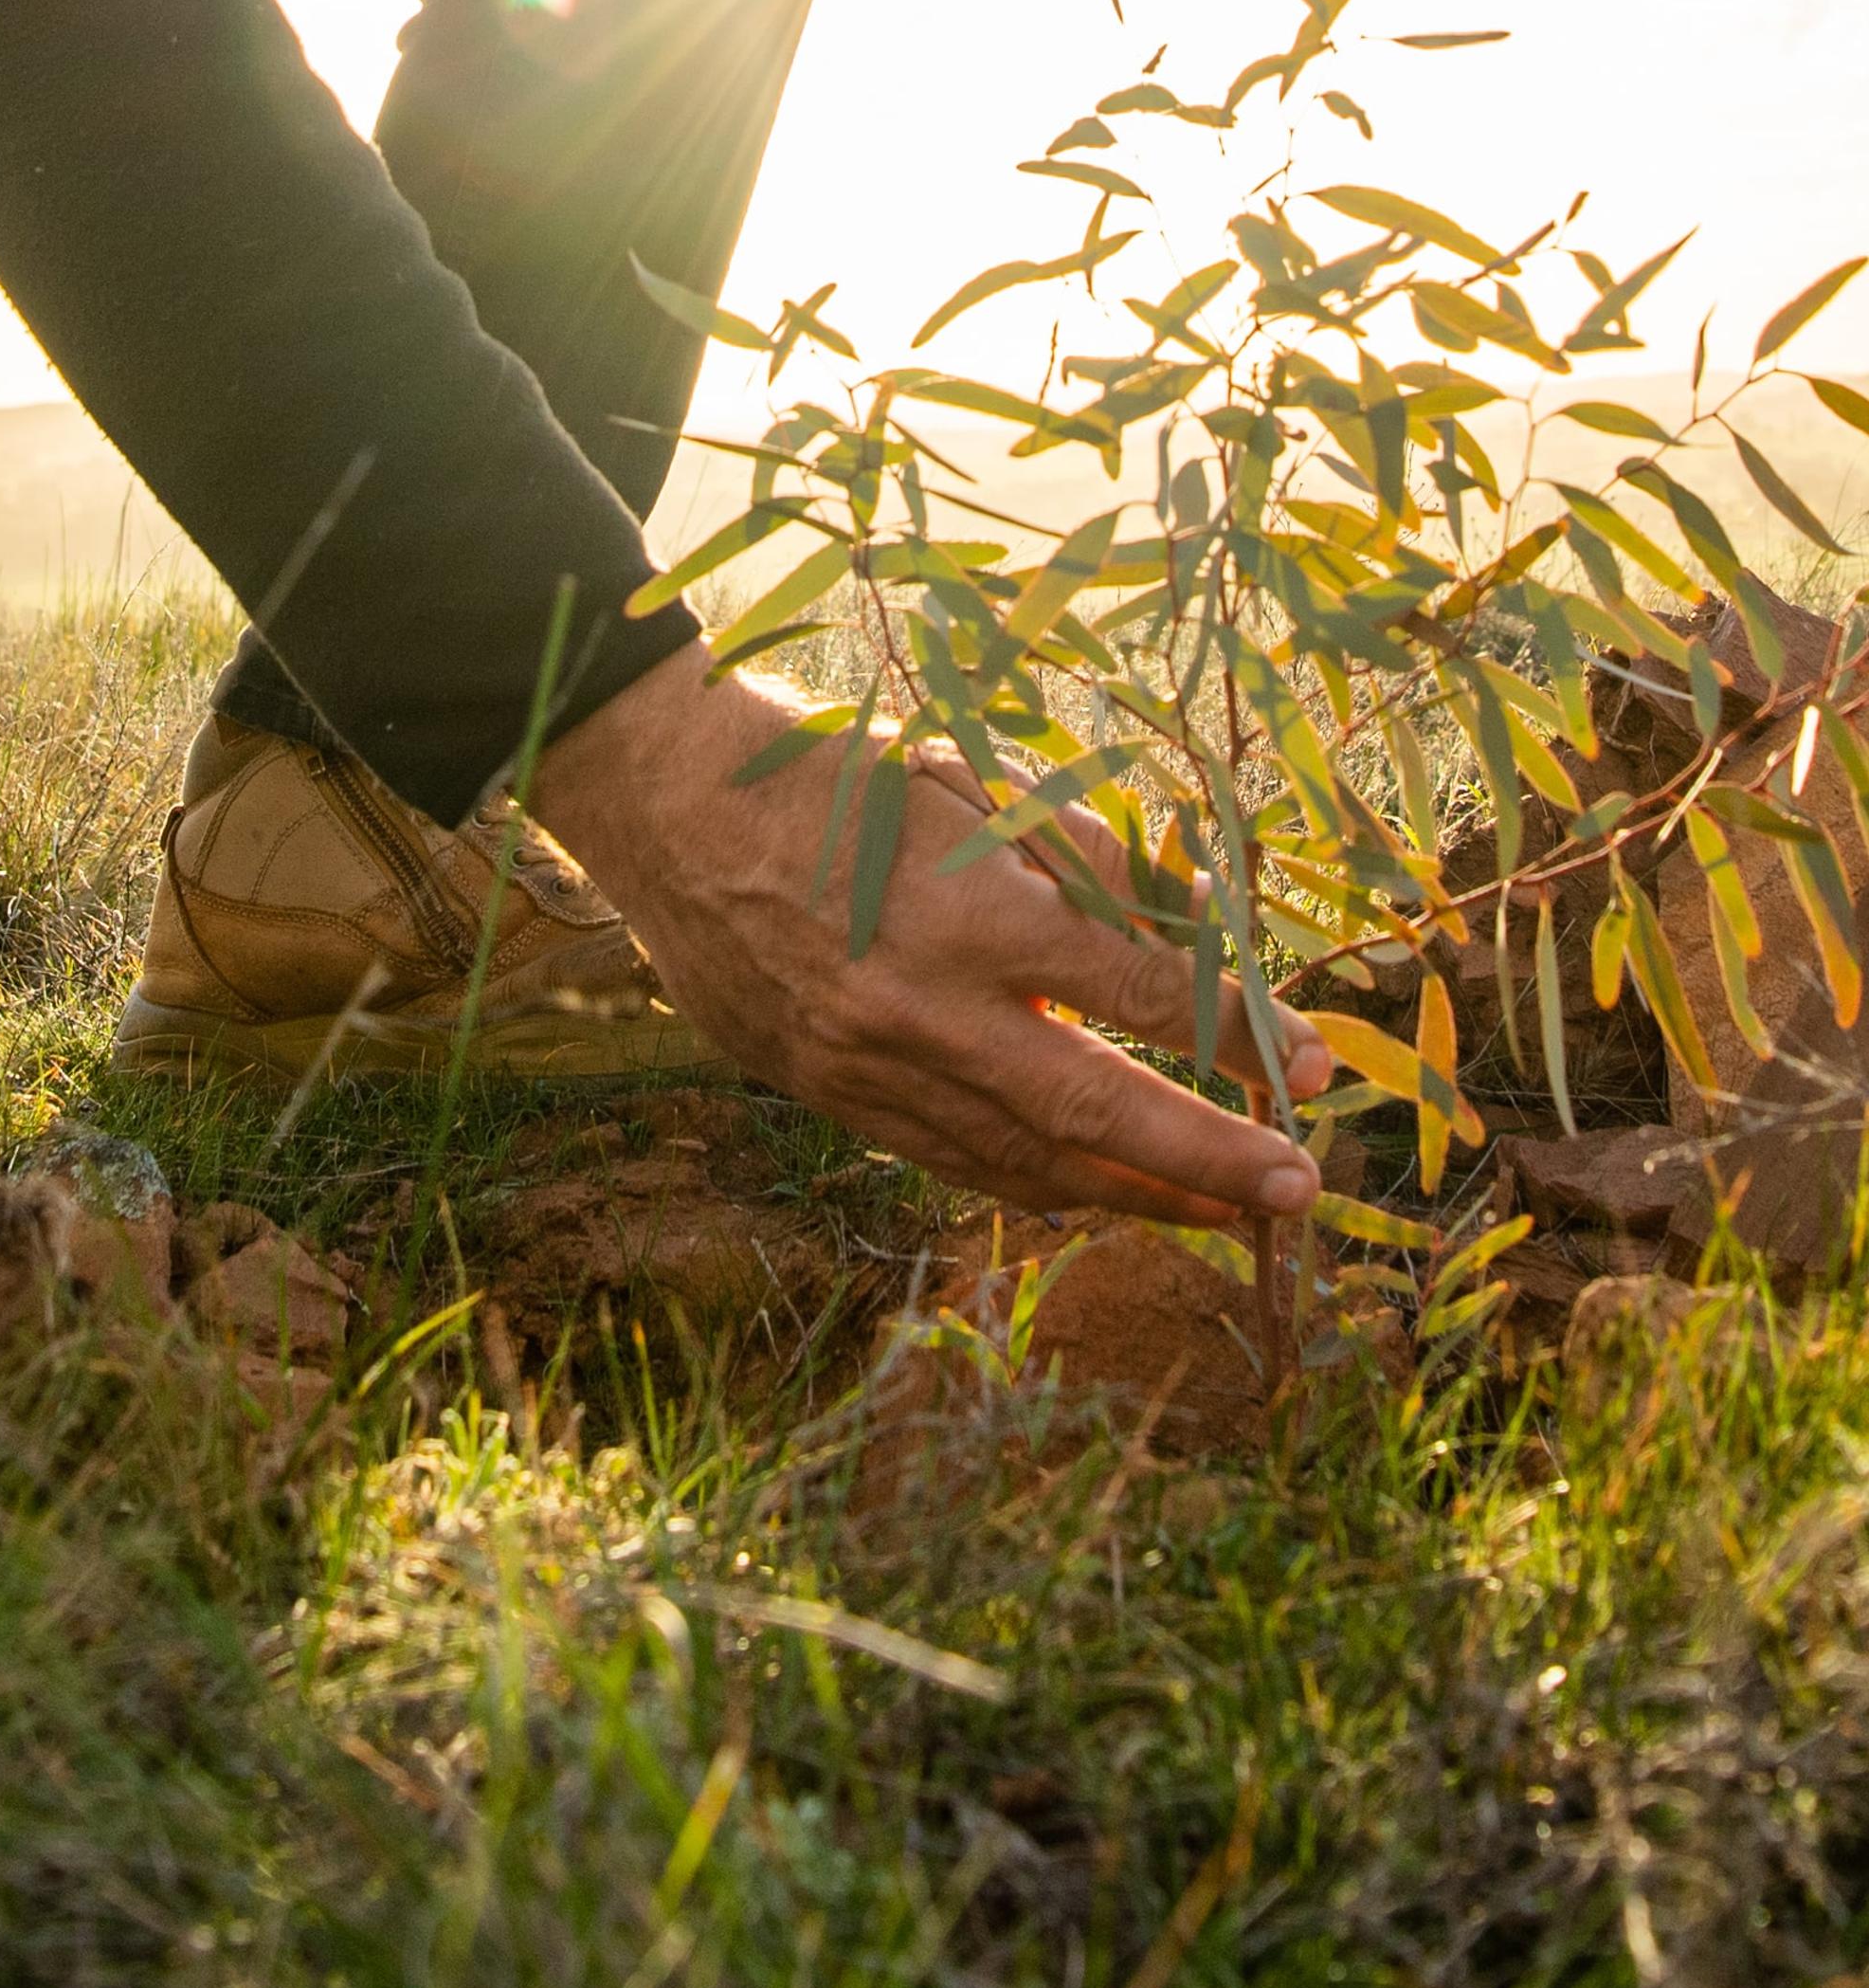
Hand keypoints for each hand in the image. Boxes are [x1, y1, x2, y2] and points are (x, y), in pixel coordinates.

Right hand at [531, 642, 1329, 1226]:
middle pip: (1094, 1107)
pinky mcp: (832, 1098)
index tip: (1312, 1065)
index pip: (1135, 989)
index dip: (1234, 1033)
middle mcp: (924, 1006)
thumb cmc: (840, 776)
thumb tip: (1203, 938)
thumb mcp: (981, 788)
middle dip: (1206, 1159)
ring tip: (1213, 1210)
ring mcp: (870, 1067)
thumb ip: (1093, 868)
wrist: (674, 812)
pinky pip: (953, 1162)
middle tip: (1295, 1189)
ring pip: (1024, 1160)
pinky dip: (1035, 1181)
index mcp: (971, 908)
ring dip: (1130, 1192)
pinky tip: (1091, 1189)